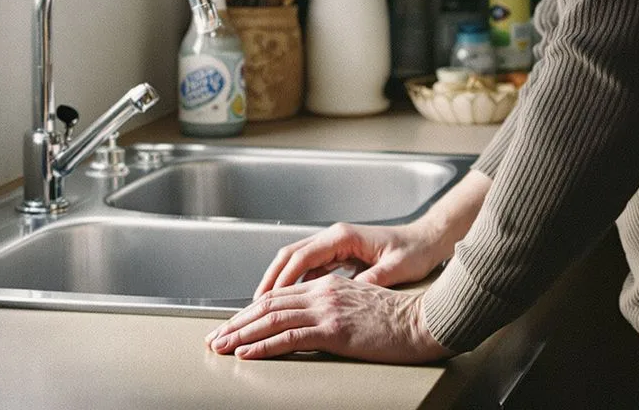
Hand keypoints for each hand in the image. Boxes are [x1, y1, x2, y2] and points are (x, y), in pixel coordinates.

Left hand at [205, 274, 449, 362]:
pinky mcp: (334, 329)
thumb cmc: (399, 318)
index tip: (232, 325)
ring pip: (272, 319)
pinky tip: (247, 353)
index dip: (250, 311)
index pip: (279, 296)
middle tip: (215, 338)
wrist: (423, 321)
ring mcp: (327, 309)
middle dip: (237, 323)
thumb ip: (335, 307)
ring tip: (221, 346)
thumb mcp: (361, 306)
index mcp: (328, 286)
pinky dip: (264, 346)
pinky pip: (290, 337)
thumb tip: (313, 324)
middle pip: (268, 305)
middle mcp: (323, 292)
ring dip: (241, 335)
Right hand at [252, 221, 449, 298]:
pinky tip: (288, 304)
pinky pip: (308, 269)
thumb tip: (348, 296)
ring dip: (278, 284)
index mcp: (343, 237)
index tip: (266, 300)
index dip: (281, 280)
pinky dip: (294, 285)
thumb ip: (371, 281)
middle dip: (269, 281)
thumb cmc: (415, 251)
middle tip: (253, 307)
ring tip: (263, 309)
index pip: (301, 257)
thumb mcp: (396, 268)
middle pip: (290, 257)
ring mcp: (334, 245)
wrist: (428, 240)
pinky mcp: (339, 255)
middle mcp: (334, 237)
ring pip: (295, 263)